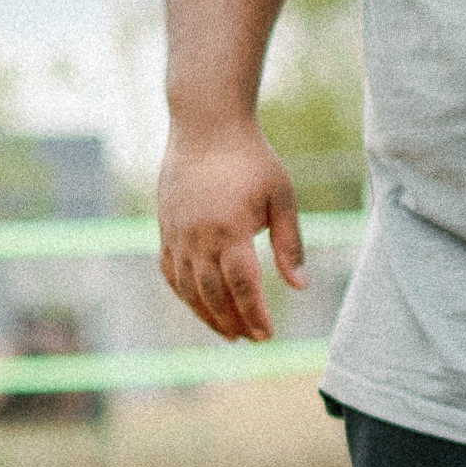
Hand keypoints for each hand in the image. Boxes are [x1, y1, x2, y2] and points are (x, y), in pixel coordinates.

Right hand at [156, 118, 307, 343]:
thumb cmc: (251, 159)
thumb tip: (300, 286)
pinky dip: (184, 293)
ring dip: (207, 314)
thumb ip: (289, 244)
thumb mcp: (281, 197)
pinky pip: (170, 271)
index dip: (255, 315)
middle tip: (250, 340)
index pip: (242, 287)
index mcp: (229, 230)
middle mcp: (197, 237)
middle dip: (232, 322)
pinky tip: (199, 304)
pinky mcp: (165, 227)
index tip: (267, 336)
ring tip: (228, 333)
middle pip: (213, 294)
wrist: (206, 126)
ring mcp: (176, 233)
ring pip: (188, 288)